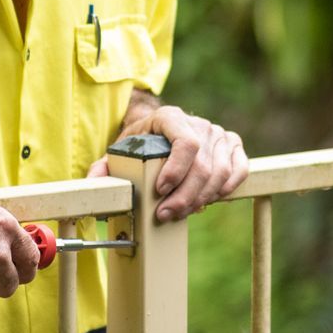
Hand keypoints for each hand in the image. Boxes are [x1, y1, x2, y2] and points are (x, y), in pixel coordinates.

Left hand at [86, 104, 247, 221]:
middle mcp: (198, 123)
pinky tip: (208, 201)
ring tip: (180, 212)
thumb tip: (93, 182)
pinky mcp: (232, 145)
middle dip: (184, 195)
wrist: (160, 131)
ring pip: (221, 171)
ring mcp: (218, 134)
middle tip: (165, 214)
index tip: (160, 191)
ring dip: (201, 198)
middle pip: (202, 164)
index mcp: (170, 117)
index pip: (186, 142)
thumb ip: (105, 167)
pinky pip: (239, 170)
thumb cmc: (141, 143)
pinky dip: (226, 189)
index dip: (176, 170)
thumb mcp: (120, 151)